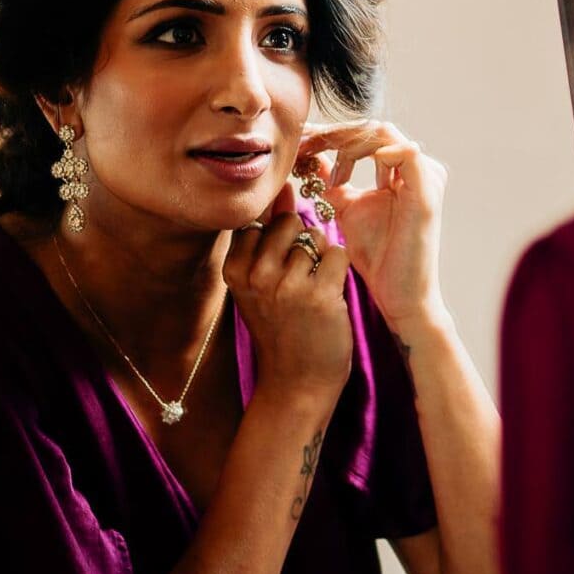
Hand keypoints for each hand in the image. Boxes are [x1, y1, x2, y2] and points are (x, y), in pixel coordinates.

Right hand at [222, 183, 353, 406]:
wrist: (296, 383)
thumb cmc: (281, 330)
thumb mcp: (258, 287)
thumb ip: (266, 242)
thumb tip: (283, 190)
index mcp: (235, 270)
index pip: (260, 219)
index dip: (277, 231)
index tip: (280, 257)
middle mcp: (256, 275)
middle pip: (288, 221)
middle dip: (301, 240)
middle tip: (300, 276)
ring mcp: (287, 285)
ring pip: (315, 237)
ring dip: (321, 258)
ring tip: (313, 291)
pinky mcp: (319, 295)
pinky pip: (337, 254)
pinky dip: (339, 270)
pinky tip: (329, 295)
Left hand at [297, 120, 447, 330]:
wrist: (399, 295)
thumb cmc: (377, 257)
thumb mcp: (346, 209)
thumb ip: (334, 181)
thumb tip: (310, 157)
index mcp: (402, 170)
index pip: (364, 135)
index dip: (329, 133)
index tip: (296, 141)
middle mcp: (417, 167)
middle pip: (371, 128)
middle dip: (331, 133)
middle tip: (299, 145)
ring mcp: (426, 176)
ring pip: (382, 134)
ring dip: (343, 143)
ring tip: (315, 160)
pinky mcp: (427, 191)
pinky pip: (405, 153)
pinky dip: (373, 154)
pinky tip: (341, 175)